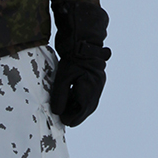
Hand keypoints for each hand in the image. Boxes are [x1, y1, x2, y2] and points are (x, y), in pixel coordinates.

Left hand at [50, 1, 109, 126]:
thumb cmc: (73, 56)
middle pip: (86, 109)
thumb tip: (58, 112)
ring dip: (77, 106)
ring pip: (89, 103)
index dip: (69, 117)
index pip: (81, 112)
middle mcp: (98, 87)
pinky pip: (90, 95)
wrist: (84, 38)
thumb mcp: (63, 77)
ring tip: (64, 105)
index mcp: (91, 88)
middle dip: (74, 113)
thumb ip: (60, 96)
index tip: (59, 118)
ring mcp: (99, 83)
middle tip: (61, 114)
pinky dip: (80, 99)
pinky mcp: (97, 78)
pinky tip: (71, 95)